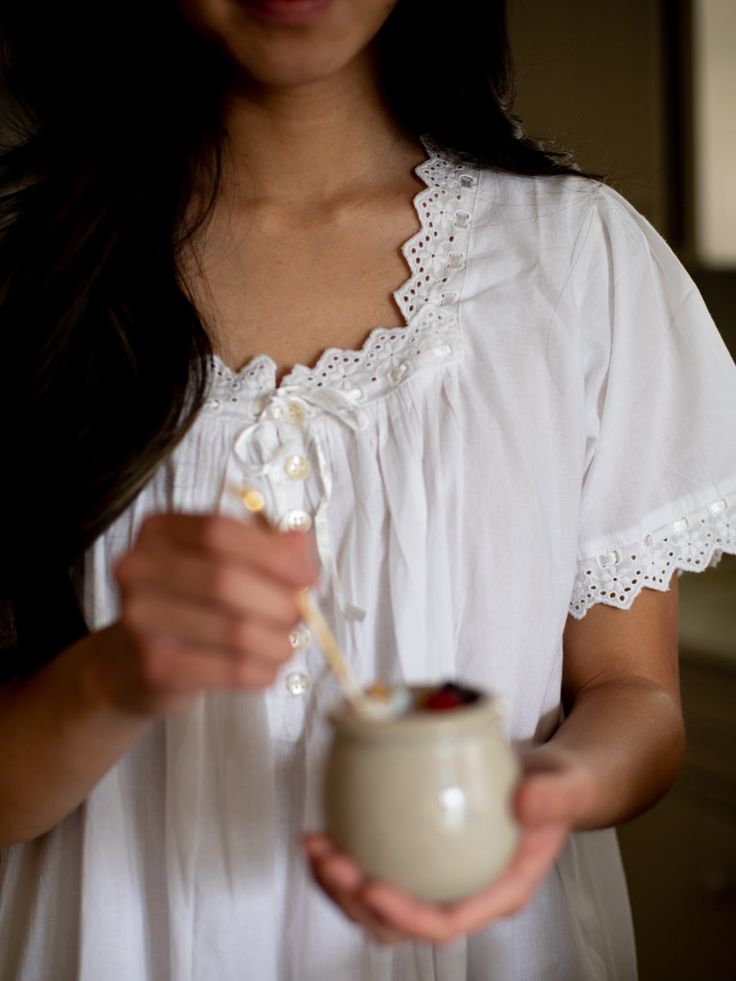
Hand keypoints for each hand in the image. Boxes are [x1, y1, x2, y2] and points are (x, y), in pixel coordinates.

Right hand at [92, 513, 317, 715]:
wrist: (129, 663)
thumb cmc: (186, 603)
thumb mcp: (219, 563)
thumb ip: (262, 547)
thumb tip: (300, 544)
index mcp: (157, 531)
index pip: (219, 532)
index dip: (272, 554)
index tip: (306, 575)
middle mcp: (137, 569)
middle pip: (226, 580)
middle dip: (279, 601)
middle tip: (300, 615)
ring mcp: (139, 619)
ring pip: (234, 629)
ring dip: (277, 640)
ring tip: (287, 645)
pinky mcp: (153, 665)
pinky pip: (228, 669)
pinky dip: (261, 670)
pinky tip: (267, 668)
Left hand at [304, 744, 597, 944]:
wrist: (544, 777)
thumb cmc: (554, 790)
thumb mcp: (563, 789)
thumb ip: (551, 799)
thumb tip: (526, 801)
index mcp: (498, 892)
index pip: (447, 922)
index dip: (405, 914)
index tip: (371, 886)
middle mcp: (461, 893)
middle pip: (399, 923)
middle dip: (356, 901)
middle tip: (331, 860)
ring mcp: (436, 878)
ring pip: (376, 903)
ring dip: (338, 883)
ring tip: (316, 846)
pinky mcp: (417, 855)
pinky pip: (374, 865)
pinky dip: (343, 854)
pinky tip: (326, 827)